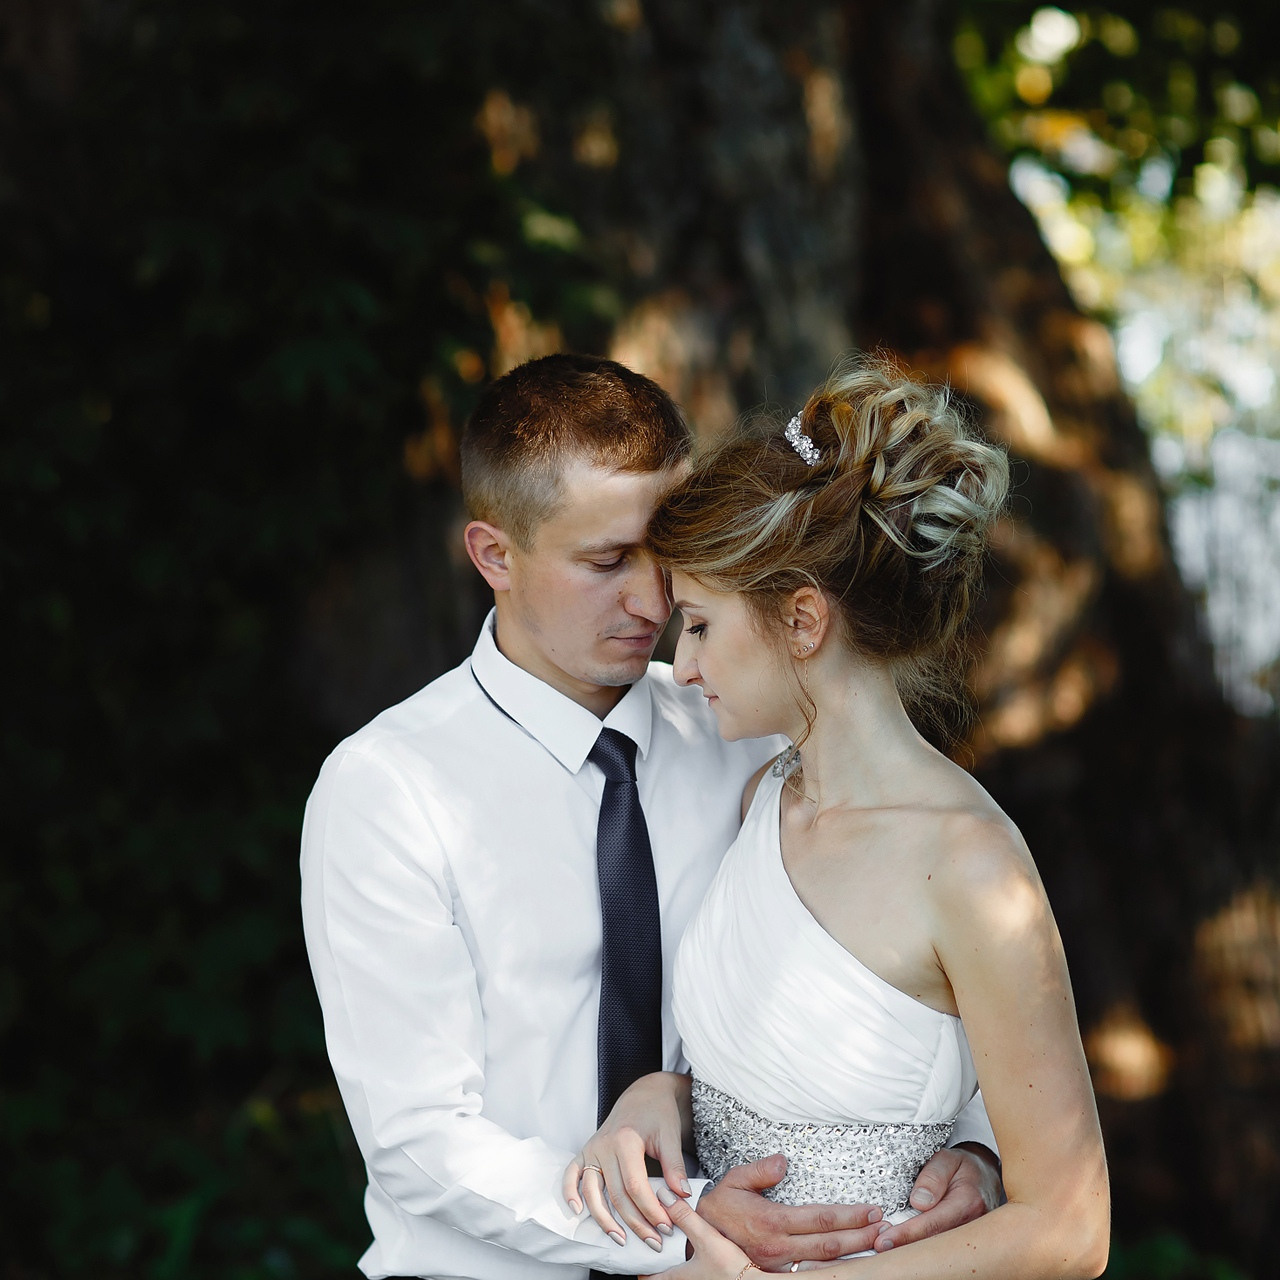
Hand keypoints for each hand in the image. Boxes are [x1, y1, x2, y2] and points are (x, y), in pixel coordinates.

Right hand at [563, 1072, 692, 1250]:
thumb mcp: (670, 1135)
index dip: (651, 1210)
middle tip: (653, 1241)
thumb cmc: (658, 1113)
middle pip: (616, 1195)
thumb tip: (681, 1195)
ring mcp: (592, 1148)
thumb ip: (675, 1166)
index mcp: (625, 1140)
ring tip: (621, 1239)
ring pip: (593, 1192)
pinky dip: (570, 1193)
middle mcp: (604, 1145)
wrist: (643, 1094)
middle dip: (635, 1222)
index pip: (636, 1186)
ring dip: (605, 1220)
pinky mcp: (586, 1151)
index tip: (666, 1227)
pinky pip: (572, 1174)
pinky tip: (577, 1212)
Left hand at [646, 1184, 754, 1278]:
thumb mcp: (705, 1237)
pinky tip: (695, 1248)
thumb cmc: (731, 1270)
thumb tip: (664, 1197)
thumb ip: (684, 1217)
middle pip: (662, 1276)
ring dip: (672, 1260)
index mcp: (677, 1277)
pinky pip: (692, 1271)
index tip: (635, 1252)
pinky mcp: (711, 1279)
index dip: (640, 1265)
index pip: (648, 1277)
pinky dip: (687, 1261)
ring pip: (677, 1273)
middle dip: (656, 1260)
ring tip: (672, 1243)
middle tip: (651, 1243)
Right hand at [698, 1155, 882, 1270]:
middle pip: (830, 1246)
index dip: (850, 1216)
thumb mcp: (734, 1179)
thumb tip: (782, 1161)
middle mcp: (779, 1247)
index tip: (873, 1210)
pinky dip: (833, 1268)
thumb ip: (760, 1170)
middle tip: (886, 1229)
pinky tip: (850, 1263)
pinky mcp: (777, 1274)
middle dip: (861, 1237)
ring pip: (824, 1264)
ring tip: (877, 1244)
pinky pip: (810, 1274)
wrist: (700, 1238)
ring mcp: (779, 1265)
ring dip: (854, 1255)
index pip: (820, 1220)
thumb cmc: (721, 1207)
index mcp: (772, 1221)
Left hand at [873, 1144, 1002, 1251]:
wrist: (987, 1177)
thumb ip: (934, 1176)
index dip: (907, 1234)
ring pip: (939, 1249)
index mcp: (967, 1202)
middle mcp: (972, 1225)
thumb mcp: (948, 1159)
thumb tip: (919, 1201)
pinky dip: (923, 1249)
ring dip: (913, 1250)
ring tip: (887, 1249)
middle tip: (879, 1247)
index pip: (932, 1223)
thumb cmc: (965, 1167)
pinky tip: (904, 1248)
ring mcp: (971, 1237)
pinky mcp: (966, 1243)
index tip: (884, 1240)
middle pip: (934, 1242)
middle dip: (906, 1247)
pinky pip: (943, 1248)